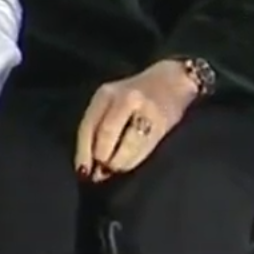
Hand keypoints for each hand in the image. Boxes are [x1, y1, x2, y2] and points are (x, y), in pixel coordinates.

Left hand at [79, 62, 199, 179]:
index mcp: (106, 94)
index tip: (81, 171)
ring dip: (119, 162)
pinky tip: (128, 164)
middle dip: (102, 156)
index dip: (83, 151)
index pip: (89, 125)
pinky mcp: (162, 124)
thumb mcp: (110, 102)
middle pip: (107, 132)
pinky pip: (144, 148)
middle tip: (100, 172)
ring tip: (115, 168)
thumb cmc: (134, 96)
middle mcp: (125, 99)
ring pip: (127, 143)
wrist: (172, 81)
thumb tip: (89, 165)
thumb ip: (97, 128)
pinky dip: (133, 160)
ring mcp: (146, 110)